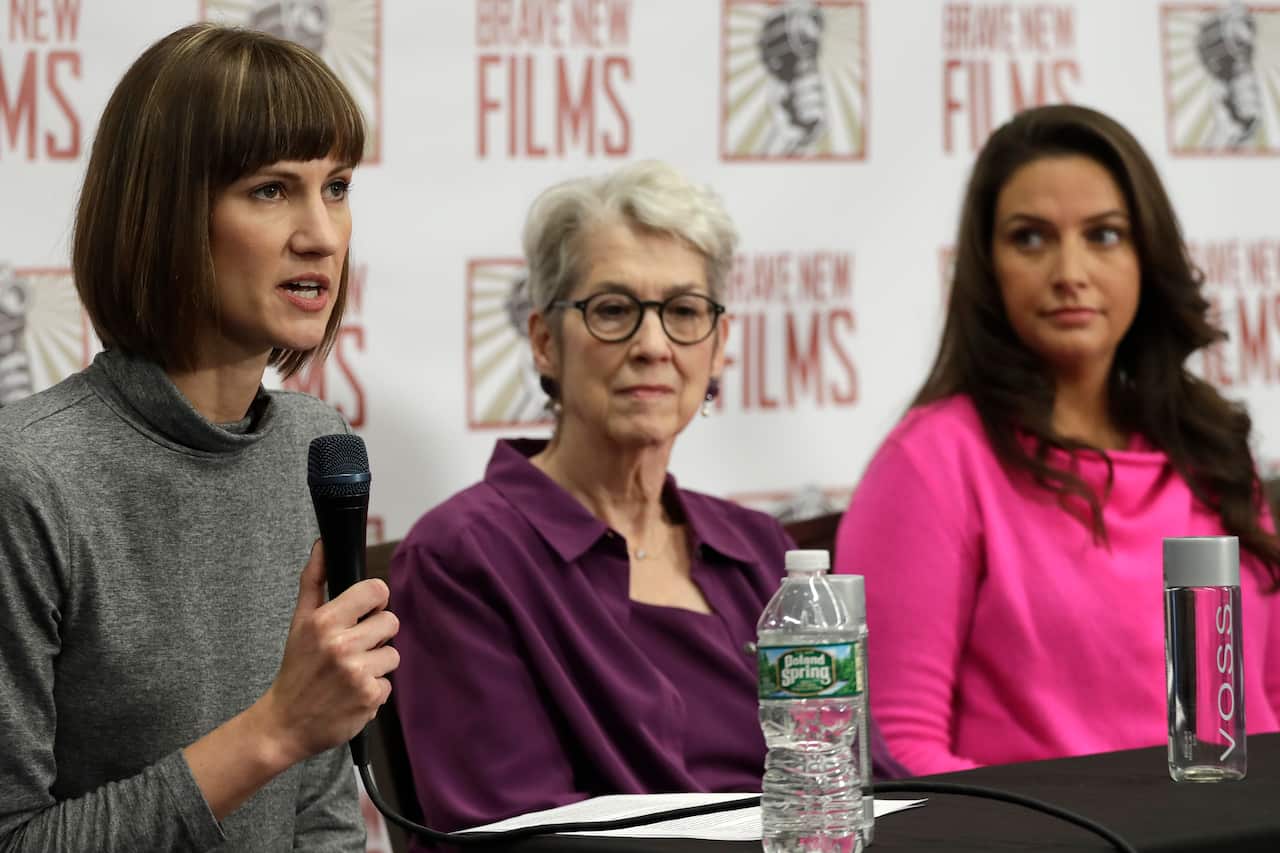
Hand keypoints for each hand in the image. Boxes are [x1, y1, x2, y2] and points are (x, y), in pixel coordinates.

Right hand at [256, 541, 399, 764]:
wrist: (285, 724)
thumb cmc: (296, 669)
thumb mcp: (299, 622)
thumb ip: (313, 580)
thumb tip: (323, 544)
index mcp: (325, 621)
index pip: (376, 591)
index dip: (375, 601)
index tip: (366, 612)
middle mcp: (342, 645)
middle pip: (391, 621)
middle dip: (376, 634)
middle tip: (353, 648)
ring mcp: (357, 673)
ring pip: (392, 653)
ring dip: (376, 664)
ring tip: (350, 673)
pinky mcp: (369, 698)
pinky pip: (389, 683)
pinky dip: (373, 690)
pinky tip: (351, 694)